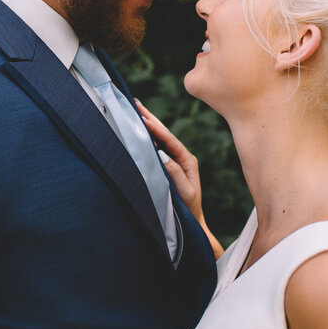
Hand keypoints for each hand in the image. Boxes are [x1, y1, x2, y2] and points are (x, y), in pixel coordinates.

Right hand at [136, 100, 222, 258]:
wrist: (192, 225)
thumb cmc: (189, 211)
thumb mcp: (185, 193)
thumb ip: (175, 174)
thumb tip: (162, 155)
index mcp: (187, 160)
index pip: (169, 140)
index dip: (155, 128)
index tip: (142, 117)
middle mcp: (182, 157)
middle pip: (164, 134)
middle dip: (150, 118)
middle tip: (135, 103)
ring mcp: (175, 161)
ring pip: (159, 139)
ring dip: (148, 125)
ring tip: (135, 110)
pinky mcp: (168, 167)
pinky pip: (156, 148)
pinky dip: (147, 137)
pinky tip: (138, 129)